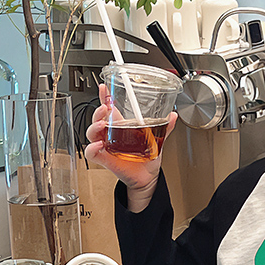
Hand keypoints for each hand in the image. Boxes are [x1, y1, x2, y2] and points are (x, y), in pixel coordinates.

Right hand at [85, 85, 177, 208]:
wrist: (147, 177)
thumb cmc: (148, 158)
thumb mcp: (157, 139)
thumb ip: (165, 128)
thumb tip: (173, 116)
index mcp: (121, 126)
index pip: (109, 108)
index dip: (105, 97)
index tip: (104, 87)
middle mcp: (111, 135)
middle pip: (97, 118)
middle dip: (98, 111)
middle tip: (105, 108)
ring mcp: (106, 146)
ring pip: (91, 133)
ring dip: (94, 126)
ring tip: (102, 124)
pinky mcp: (104, 159)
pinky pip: (91, 152)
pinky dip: (92, 148)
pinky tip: (98, 145)